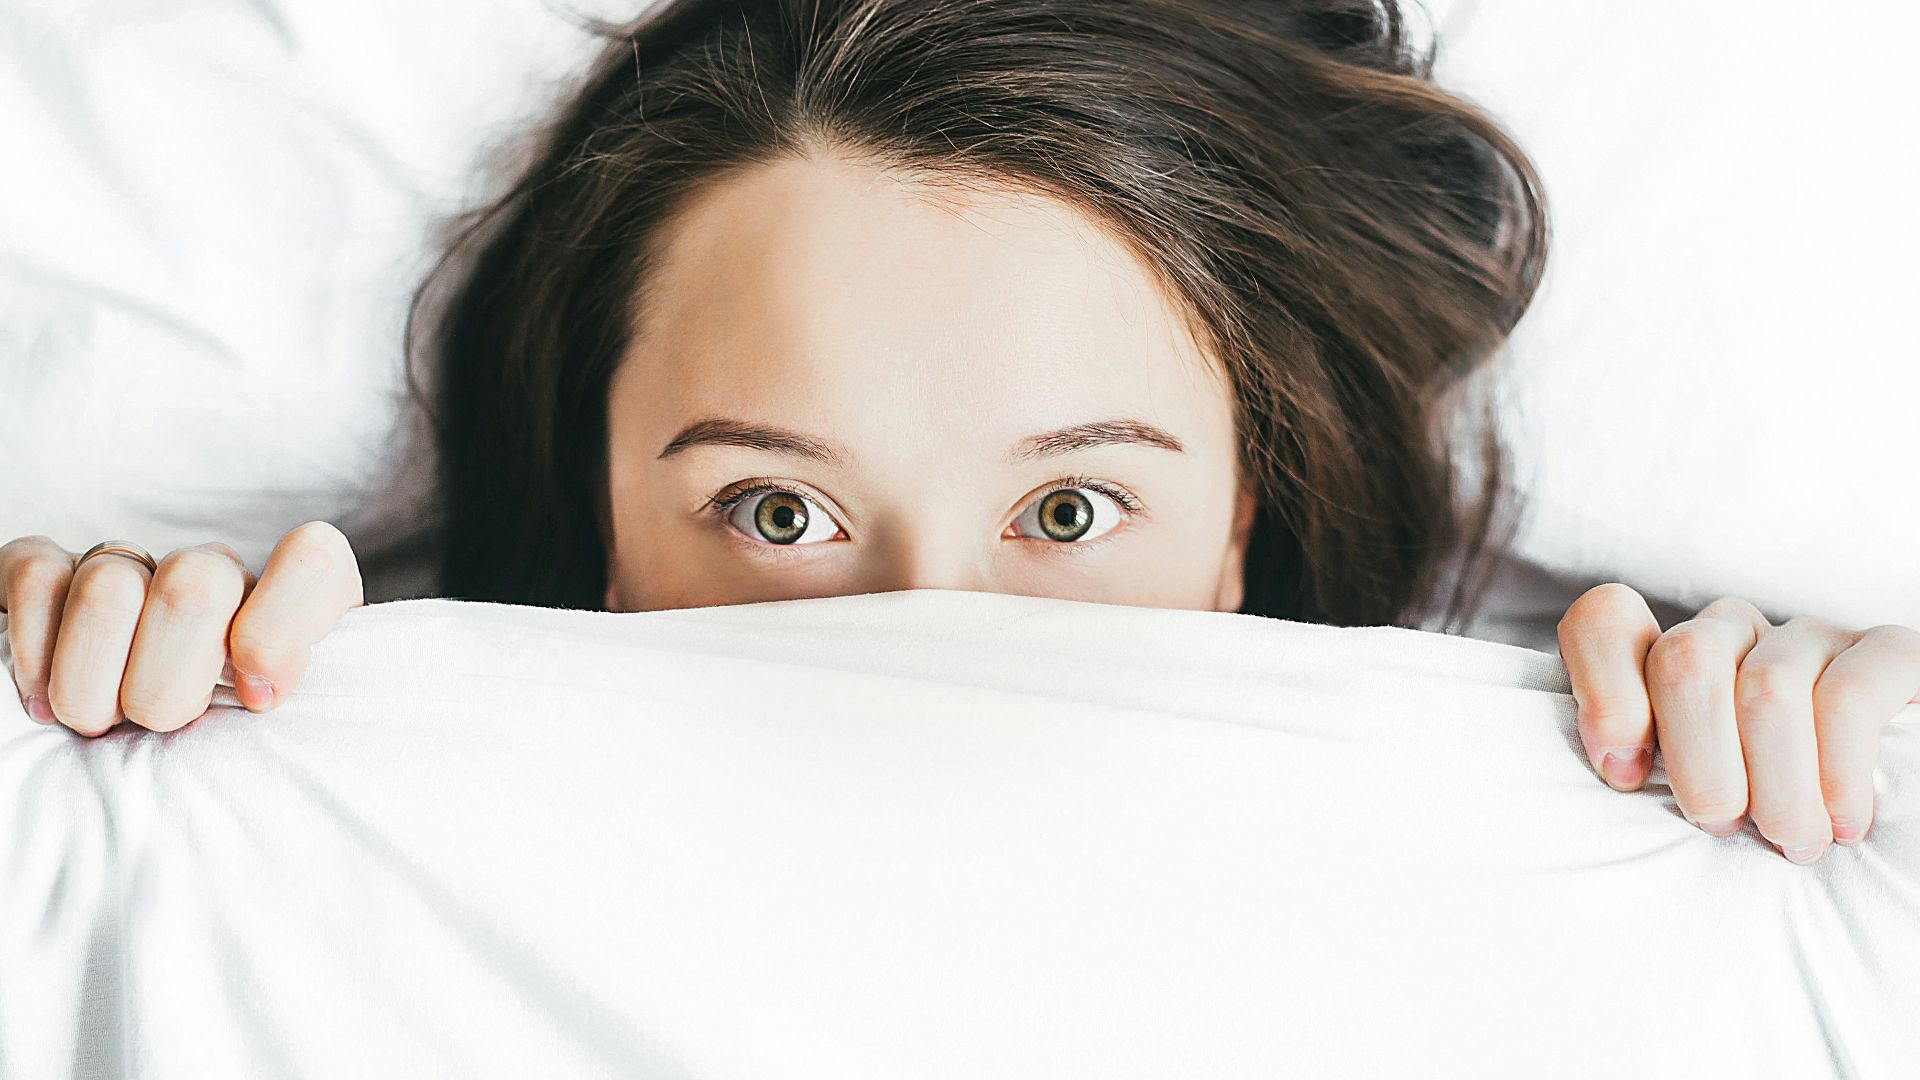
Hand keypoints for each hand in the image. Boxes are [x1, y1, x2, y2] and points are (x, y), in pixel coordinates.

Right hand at [2, 522, 363, 735]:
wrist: (138, 747)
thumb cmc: (229, 750)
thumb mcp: (283, 740)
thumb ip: (294, 713)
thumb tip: (261, 693)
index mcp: (291, 605)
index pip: (312, 562)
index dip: (279, 629)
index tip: (257, 699)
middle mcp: (215, 574)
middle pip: (195, 587)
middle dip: (167, 684)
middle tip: (160, 725)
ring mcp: (133, 567)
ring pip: (110, 588)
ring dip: (94, 683)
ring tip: (102, 723)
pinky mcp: (54, 572)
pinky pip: (37, 579)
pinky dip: (35, 653)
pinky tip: (44, 701)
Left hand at [1557, 584, 1919, 863]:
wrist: (1885, 841)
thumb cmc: (1764, 823)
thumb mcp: (1688, 799)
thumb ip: (1638, 769)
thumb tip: (1617, 769)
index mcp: (1669, 659)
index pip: (1605, 621)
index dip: (1604, 692)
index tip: (1625, 776)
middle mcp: (1735, 634)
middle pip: (1685, 659)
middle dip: (1698, 759)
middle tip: (1721, 824)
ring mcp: (1811, 638)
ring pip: (1766, 687)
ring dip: (1775, 784)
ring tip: (1791, 841)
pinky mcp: (1889, 654)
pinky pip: (1848, 695)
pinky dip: (1838, 769)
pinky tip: (1843, 820)